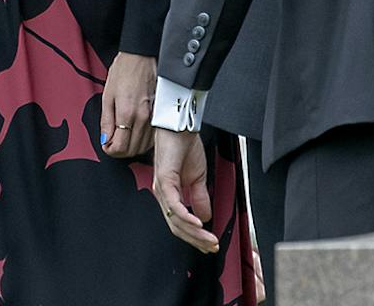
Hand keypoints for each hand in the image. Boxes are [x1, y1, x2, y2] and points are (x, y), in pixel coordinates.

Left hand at [100, 52, 154, 158]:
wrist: (142, 56)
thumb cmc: (124, 71)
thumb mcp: (107, 94)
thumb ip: (106, 120)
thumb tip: (105, 139)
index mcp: (127, 112)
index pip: (120, 147)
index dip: (110, 150)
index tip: (106, 145)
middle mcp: (143, 118)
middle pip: (132, 150)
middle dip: (119, 151)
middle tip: (112, 142)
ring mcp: (154, 117)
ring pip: (144, 147)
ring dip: (132, 147)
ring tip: (123, 137)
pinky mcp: (161, 115)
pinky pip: (152, 137)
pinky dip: (143, 140)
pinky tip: (135, 132)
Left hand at [154, 128, 217, 253]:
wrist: (181, 126)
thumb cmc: (185, 146)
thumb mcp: (198, 177)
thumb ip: (200, 197)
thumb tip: (205, 217)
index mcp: (170, 193)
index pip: (179, 223)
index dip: (194, 237)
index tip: (209, 245)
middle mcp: (162, 193)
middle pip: (176, 226)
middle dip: (196, 240)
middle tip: (211, 246)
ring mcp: (161, 187)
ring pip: (175, 219)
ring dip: (194, 233)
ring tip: (209, 239)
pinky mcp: (164, 179)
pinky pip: (173, 204)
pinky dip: (186, 216)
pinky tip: (198, 224)